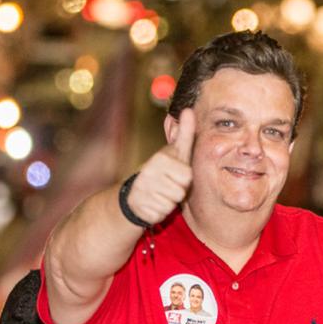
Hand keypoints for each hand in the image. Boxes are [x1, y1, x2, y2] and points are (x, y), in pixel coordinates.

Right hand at [125, 108, 195, 224]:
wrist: (133, 195)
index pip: (187, 176)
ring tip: (159, 193)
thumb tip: (188, 110)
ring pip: (172, 203)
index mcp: (160, 160)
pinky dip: (159, 211)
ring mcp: (144, 192)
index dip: (183, 178)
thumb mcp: (173, 152)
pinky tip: (152, 203)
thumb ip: (184, 133)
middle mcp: (149, 174)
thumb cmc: (161, 171)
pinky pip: (162, 214)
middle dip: (177, 190)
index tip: (173, 173)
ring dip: (168, 201)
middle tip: (166, 185)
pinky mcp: (141, 208)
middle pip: (181, 191)